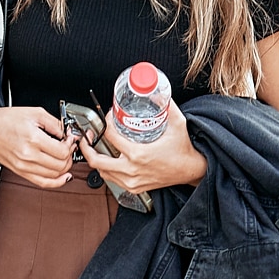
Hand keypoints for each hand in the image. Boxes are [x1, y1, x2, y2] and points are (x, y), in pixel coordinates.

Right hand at [0, 105, 76, 188]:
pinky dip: (56, 182)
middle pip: (60, 165)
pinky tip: (63, 176)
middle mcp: (28, 155)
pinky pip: (42, 183)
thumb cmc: (6, 119)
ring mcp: (23, 166)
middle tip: (68, 147)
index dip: (70, 145)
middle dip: (69, 156)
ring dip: (64, 167)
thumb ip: (55, 123)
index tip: (70, 139)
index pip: (62, 151)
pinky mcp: (20, 172)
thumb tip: (68, 133)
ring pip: (54, 175)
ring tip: (63, 156)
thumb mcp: (35, 113)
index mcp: (33, 139)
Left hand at [80, 98, 206, 194]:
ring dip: (96, 159)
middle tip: (87, 136)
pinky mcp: (134, 187)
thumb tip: (154, 91)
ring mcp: (132, 181)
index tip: (107, 119)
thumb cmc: (183, 149)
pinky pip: (112, 180)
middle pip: (97, 160)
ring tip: (95, 147)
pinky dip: (106, 170)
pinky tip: (108, 160)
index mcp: (138, 154)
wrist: (191, 170)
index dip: (104, 125)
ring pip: (102, 172)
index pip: (110, 137)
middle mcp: (132, 170)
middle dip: (87, 147)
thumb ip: (165, 105)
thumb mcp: (176, 123)